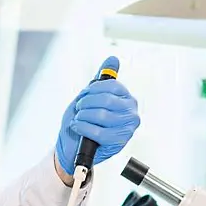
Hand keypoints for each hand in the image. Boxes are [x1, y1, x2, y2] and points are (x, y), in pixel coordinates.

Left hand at [55, 56, 140, 175]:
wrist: (73, 147)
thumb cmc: (84, 121)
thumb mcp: (92, 96)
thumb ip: (103, 79)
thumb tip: (113, 58)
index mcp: (127, 99)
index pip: (112, 86)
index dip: (92, 89)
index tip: (84, 95)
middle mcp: (131, 113)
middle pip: (106, 100)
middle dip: (86, 103)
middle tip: (79, 108)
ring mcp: (127, 129)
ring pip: (101, 115)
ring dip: (83, 116)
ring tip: (78, 119)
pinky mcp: (118, 143)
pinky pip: (98, 132)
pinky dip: (82, 127)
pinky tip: (77, 126)